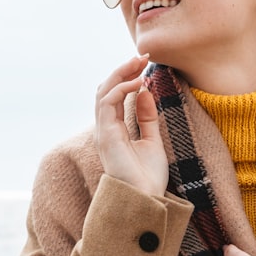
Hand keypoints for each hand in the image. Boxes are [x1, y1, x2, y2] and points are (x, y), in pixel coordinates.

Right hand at [94, 54, 168, 197]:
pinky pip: (108, 103)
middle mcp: (105, 129)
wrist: (145, 199)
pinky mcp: (106, 135)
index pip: (115, 96)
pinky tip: (138, 82)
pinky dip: (121, 88)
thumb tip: (146, 92)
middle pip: (105, 90)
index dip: (127, 77)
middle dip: (122, 70)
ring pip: (103, 92)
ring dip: (121, 74)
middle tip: (141, 56)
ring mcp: (103, 132)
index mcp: (114, 130)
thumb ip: (147, 118)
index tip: (144, 64)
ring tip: (139, 63)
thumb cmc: (148, 177)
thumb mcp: (152, 141)